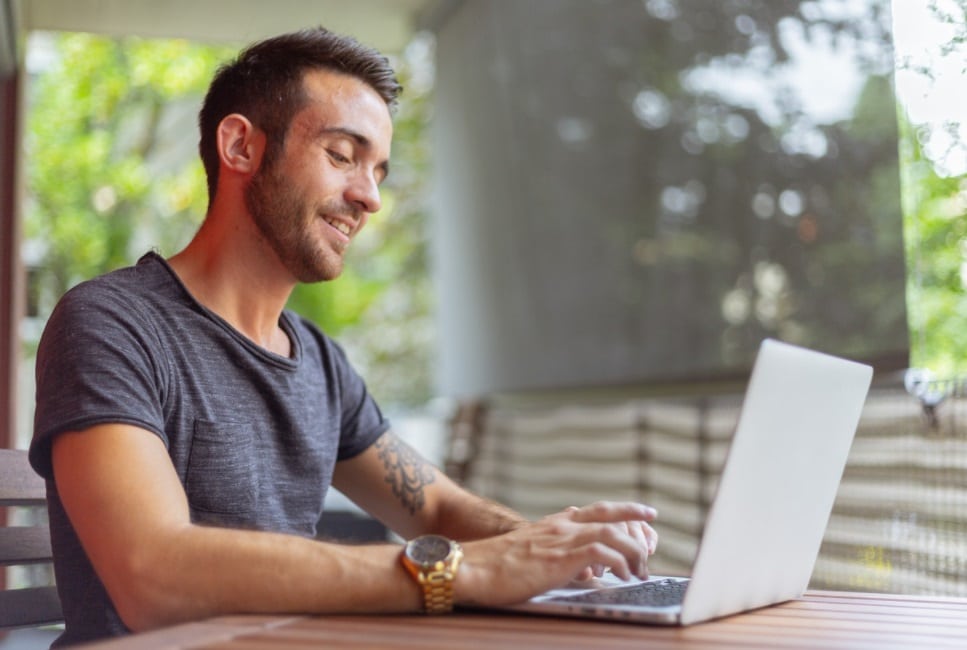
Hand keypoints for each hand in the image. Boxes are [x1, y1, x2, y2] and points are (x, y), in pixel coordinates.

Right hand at [455, 501, 657, 606]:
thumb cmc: (491, 568)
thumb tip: (570, 569)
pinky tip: (622, 577)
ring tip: (639, 571)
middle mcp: (560, 526)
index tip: (646, 514)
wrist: (471, 567)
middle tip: (651, 549)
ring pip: (612, 534)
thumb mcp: (526, 554)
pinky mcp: (561, 557)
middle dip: (637, 528)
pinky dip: (619, 563)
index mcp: (552, 524)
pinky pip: (603, 553)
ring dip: (632, 552)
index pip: (595, 510)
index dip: (624, 510)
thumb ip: (548, 554)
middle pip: (609, 517)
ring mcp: (561, 539)